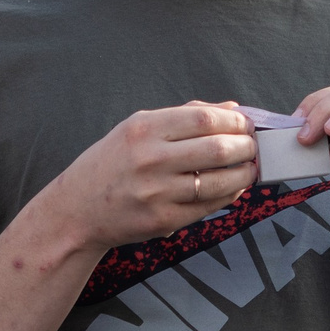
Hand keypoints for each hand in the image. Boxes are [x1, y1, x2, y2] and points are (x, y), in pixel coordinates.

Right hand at [34, 102, 257, 253]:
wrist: (77, 211)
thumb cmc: (109, 164)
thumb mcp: (135, 129)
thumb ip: (183, 116)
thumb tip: (231, 110)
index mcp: (143, 129)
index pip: (204, 119)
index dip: (234, 121)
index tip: (245, 123)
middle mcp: (150, 159)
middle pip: (218, 148)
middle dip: (245, 146)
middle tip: (252, 146)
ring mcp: (157, 192)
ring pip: (219, 180)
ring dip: (244, 173)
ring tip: (249, 167)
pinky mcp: (164, 220)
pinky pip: (209, 206)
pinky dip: (229, 195)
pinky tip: (234, 187)